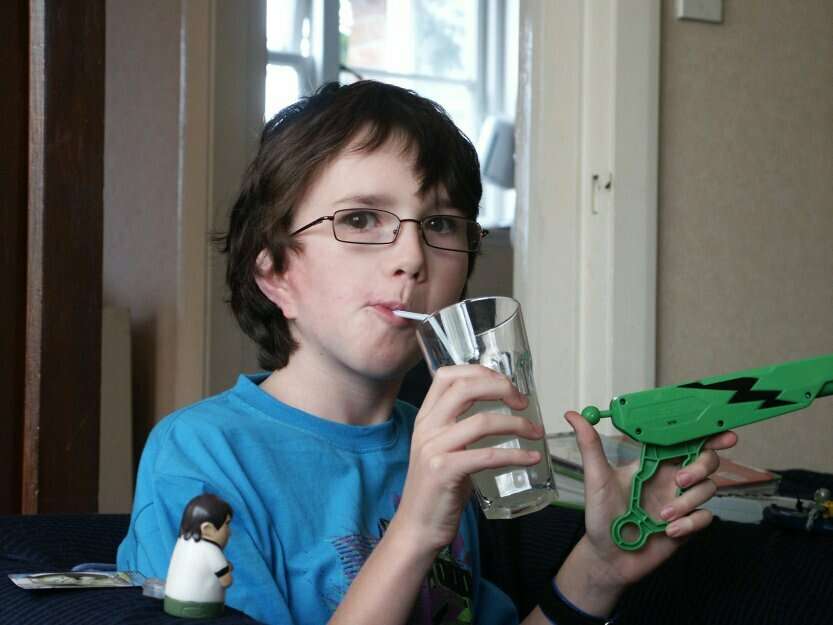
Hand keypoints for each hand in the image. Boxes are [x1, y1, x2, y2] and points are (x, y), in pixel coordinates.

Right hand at [392, 365, 544, 551]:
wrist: (417, 527)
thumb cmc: (437, 489)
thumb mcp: (442, 449)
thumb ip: (460, 427)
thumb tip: (496, 409)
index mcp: (425, 417)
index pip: (447, 375)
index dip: (479, 371)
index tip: (504, 382)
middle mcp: (427, 428)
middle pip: (465, 389)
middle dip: (501, 388)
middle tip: (523, 402)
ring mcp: (433, 449)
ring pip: (481, 421)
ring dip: (516, 424)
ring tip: (536, 432)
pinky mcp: (444, 472)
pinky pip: (487, 455)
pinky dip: (515, 454)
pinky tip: (531, 458)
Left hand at [556, 410, 737, 612]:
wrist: (607, 556)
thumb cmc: (601, 515)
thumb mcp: (595, 478)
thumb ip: (590, 445)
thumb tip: (573, 414)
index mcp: (653, 464)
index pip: (683, 441)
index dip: (704, 433)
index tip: (721, 429)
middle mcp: (671, 479)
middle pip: (705, 460)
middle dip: (701, 466)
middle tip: (680, 481)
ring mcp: (682, 502)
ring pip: (708, 489)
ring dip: (687, 502)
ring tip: (661, 515)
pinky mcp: (688, 526)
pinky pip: (705, 517)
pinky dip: (690, 523)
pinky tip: (668, 532)